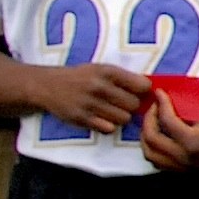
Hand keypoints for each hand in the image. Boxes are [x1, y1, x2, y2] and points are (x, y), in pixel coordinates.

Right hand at [30, 59, 154, 138]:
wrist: (47, 85)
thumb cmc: (80, 77)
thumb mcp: (100, 69)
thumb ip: (123, 78)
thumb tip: (151, 90)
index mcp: (107, 71)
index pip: (142, 86)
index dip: (143, 91)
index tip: (138, 92)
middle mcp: (99, 87)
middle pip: (134, 105)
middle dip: (132, 106)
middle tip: (122, 103)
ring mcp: (90, 104)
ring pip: (124, 119)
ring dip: (121, 117)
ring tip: (111, 110)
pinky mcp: (82, 118)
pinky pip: (109, 128)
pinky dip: (108, 126)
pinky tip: (101, 118)